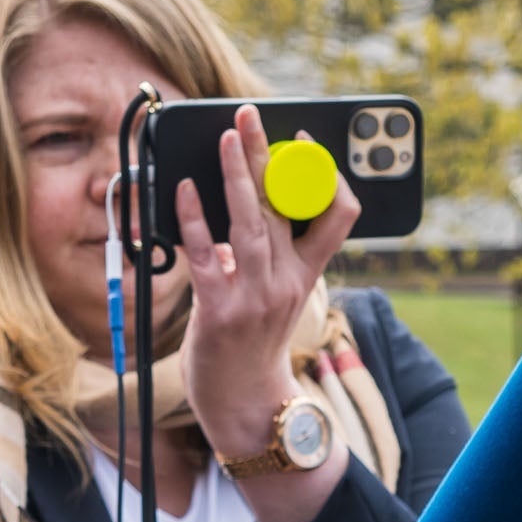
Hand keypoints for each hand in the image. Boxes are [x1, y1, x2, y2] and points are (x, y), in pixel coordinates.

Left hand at [182, 107, 359, 521]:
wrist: (243, 405)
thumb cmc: (252, 344)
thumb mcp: (277, 296)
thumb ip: (268, 253)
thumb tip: (242, 199)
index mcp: (306, 276)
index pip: (337, 218)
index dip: (326, 176)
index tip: (306, 141)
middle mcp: (286, 282)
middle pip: (284, 206)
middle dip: (268, 155)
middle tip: (250, 115)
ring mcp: (254, 297)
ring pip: (250, 223)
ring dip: (236, 175)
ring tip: (224, 138)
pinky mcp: (219, 312)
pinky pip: (207, 257)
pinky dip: (195, 219)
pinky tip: (183, 191)